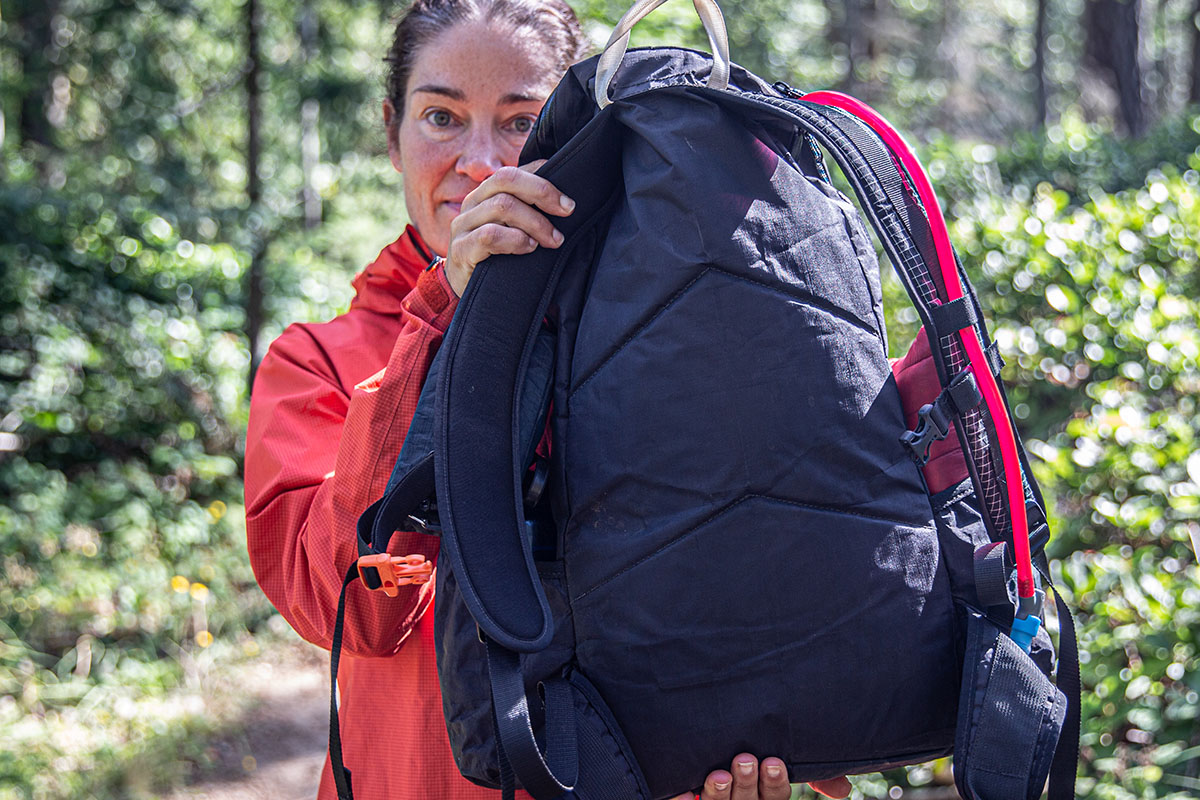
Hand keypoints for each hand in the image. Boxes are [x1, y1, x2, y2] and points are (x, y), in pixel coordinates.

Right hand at [443, 159, 574, 295]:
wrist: (467, 290)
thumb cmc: (498, 257)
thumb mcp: (514, 229)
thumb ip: (529, 212)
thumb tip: (565, 203)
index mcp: (486, 193)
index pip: (516, 171)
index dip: (545, 180)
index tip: (568, 202)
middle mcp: (472, 202)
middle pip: (507, 179)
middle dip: (542, 192)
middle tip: (567, 211)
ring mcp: (463, 225)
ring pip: (502, 206)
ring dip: (535, 222)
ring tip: (551, 240)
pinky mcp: (461, 249)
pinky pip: (489, 235)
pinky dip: (515, 240)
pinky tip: (529, 248)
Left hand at [669, 754, 851, 799]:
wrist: (714, 752)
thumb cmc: (755, 758)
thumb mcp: (779, 763)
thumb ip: (815, 774)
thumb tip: (843, 790)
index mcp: (765, 797)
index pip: (774, 798)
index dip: (774, 783)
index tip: (772, 761)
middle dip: (746, 783)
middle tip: (745, 759)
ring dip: (718, 791)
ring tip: (719, 772)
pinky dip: (683, 798)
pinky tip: (682, 789)